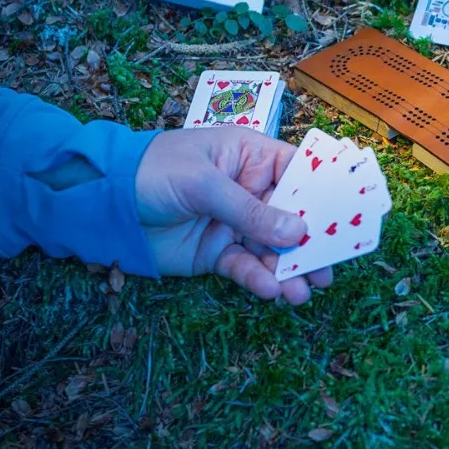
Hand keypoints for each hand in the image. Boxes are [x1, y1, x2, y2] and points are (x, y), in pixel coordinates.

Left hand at [135, 128, 331, 304]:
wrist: (101, 203)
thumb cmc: (153, 171)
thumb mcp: (204, 183)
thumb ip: (250, 210)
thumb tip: (297, 233)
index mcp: (253, 158)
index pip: (301, 174)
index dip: (325, 195)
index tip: (348, 220)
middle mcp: (252, 192)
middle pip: (294, 217)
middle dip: (312, 243)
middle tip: (329, 267)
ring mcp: (236, 225)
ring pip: (274, 249)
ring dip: (290, 270)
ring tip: (302, 291)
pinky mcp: (218, 254)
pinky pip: (247, 267)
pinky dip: (259, 280)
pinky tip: (270, 290)